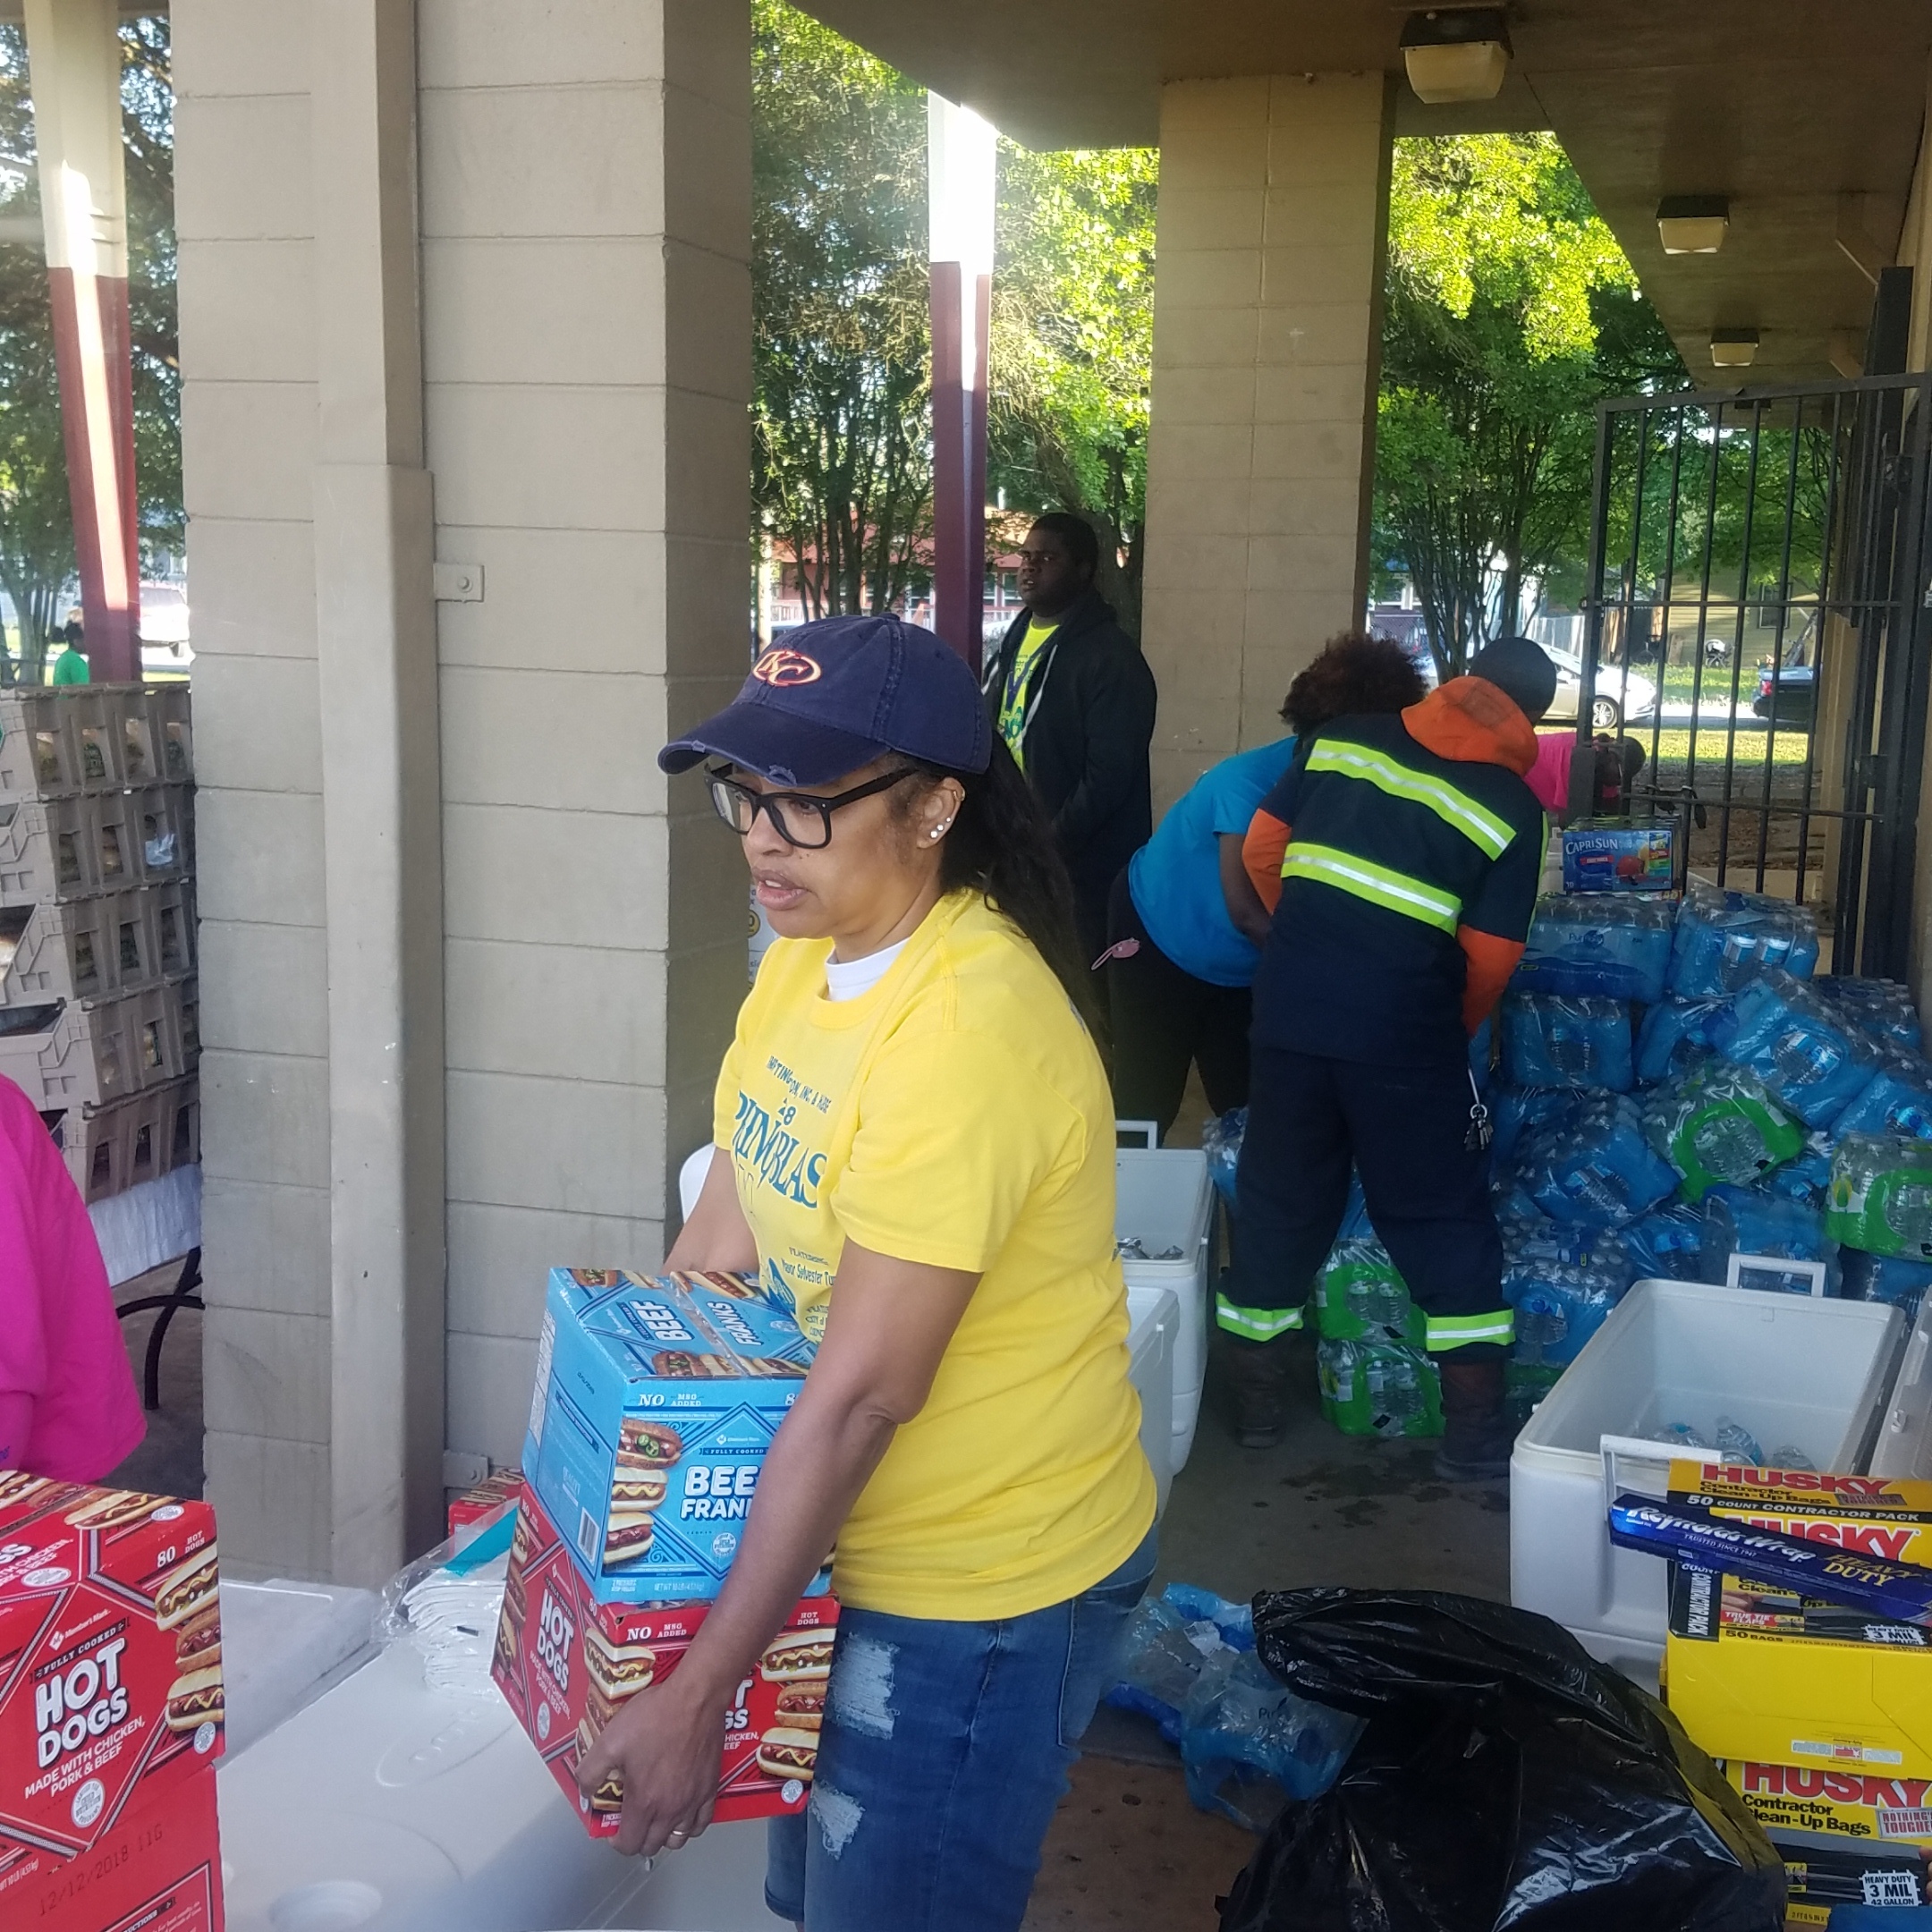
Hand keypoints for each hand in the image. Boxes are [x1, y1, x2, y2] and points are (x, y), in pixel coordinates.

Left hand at [577, 1672, 724, 1857]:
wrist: (694, 1698)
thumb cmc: (655, 1717)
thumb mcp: (610, 1740)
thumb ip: (590, 1772)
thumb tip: (585, 1791)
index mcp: (644, 1802)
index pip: (629, 1844)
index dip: (616, 1840)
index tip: (614, 1825)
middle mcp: (671, 1810)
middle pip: (653, 1845)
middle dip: (638, 1838)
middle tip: (632, 1816)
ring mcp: (693, 1801)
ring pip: (679, 1838)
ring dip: (664, 1834)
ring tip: (656, 1815)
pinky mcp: (710, 1787)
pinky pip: (702, 1822)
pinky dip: (690, 1824)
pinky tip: (683, 1810)